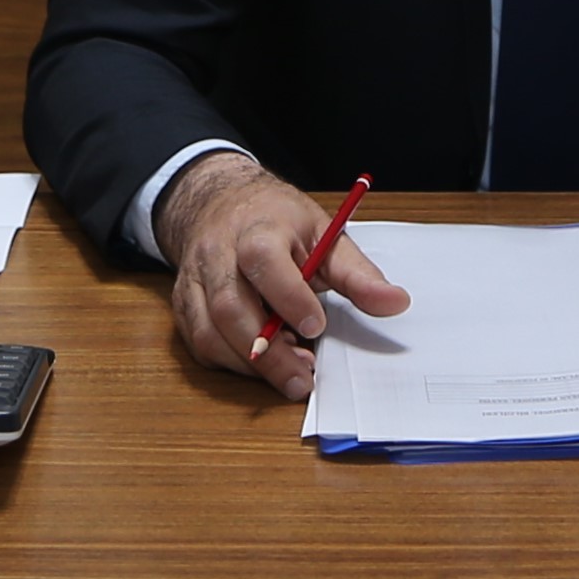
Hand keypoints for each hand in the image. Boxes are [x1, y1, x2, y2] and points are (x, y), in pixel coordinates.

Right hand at [157, 155, 405, 402]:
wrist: (221, 202)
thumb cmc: (277, 221)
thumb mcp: (324, 234)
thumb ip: (357, 274)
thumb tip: (394, 303)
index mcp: (258, 229)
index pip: (263, 260)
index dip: (288, 297)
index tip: (316, 326)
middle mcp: (219, 254)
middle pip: (231, 307)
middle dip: (269, 352)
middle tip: (304, 376)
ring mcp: (196, 280)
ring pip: (209, 332)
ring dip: (250, 363)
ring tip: (289, 373)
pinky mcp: (184, 304)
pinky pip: (200, 344)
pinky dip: (231, 362)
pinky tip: (261, 363)